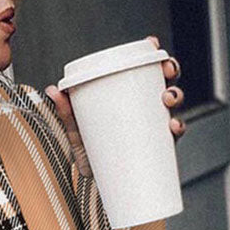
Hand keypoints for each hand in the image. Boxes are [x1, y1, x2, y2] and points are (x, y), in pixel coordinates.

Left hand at [44, 34, 186, 177]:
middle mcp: (146, 110)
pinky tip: (173, 126)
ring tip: (167, 99)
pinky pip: (173, 137)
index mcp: (131, 98)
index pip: (147, 71)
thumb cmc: (90, 151)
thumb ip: (67, 112)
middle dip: (171, 71)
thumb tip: (52, 90)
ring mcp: (153, 128)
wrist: (95, 183)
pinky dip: (177, 129)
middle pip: (166, 82)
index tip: (154, 46)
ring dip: (176, 96)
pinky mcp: (157, 149)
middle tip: (165, 73)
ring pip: (173, 105)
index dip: (155, 56)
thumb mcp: (77, 130)